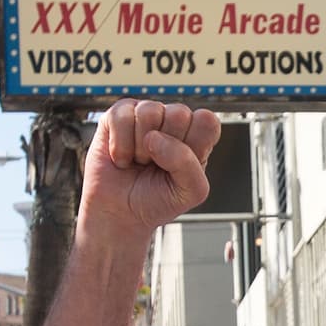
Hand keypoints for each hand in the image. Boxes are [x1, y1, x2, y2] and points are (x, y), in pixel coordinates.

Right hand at [79, 99, 220, 235]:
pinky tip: (122, 157)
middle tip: (157, 165)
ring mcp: (146, 114)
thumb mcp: (189, 192)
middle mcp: (173, 121)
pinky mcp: (118, 115)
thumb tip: (154, 137)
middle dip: (166, 147)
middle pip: (179, 113)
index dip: (194, 144)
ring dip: (141, 148)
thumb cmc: (157, 200)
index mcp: (198, 136)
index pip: (207, 121)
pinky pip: (122, 117)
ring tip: (139, 161)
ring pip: (149, 112)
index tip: (181, 167)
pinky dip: (120, 146)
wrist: (120, 213)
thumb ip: (187, 164)